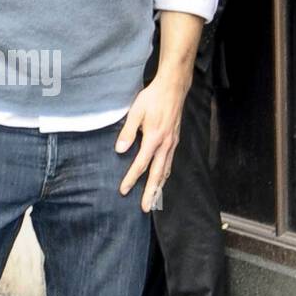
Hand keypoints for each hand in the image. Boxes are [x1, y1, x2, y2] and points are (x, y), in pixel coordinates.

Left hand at [114, 70, 188, 211]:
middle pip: (157, 174)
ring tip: (155, 199)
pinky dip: (165, 174)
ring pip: (166, 170)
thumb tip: (120, 150)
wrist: (173, 88)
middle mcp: (165, 145)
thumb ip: (127, 132)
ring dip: (159, 187)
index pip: (141, 164)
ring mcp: (172, 143)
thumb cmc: (153, 98)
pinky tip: (162, 178)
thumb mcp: (136, 112)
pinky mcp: (175, 140)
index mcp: (153, 138)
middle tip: (145, 207)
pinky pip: (170, 162)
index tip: (123, 190)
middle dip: (151, 193)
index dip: (131, 179)